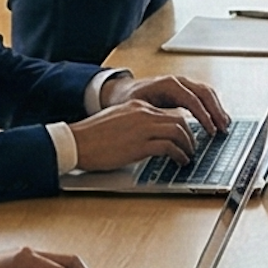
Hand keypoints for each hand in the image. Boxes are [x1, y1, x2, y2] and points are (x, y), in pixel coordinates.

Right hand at [67, 99, 209, 171]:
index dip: (181, 126)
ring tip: (188, 156)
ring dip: (187, 145)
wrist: (76, 142)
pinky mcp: (140, 145)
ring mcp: (142, 128)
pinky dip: (179, 155)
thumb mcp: (117, 122)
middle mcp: (142, 113)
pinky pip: (169, 147)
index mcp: (137, 106)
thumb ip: (135, 125)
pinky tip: (180, 161)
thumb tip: (151, 138)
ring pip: (178, 131)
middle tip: (191, 147)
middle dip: (190, 135)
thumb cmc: (92, 137)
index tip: (185, 137)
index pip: (168, 112)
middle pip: (178, 119)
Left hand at [111, 73, 228, 133]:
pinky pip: (202, 95)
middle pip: (204, 93)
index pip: (192, 100)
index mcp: (167, 84)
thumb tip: (167, 130)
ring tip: (224, 125)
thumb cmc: (127, 99)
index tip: (211, 130)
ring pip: (207, 92)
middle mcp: (178, 81)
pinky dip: (212, 106)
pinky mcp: (184, 89)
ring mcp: (182, 83)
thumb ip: (154, 116)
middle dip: (216, 111)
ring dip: (217, 108)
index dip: (204, 116)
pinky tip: (217, 118)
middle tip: (223, 129)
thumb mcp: (137, 108)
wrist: (120, 90)